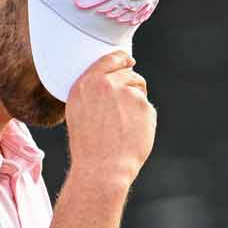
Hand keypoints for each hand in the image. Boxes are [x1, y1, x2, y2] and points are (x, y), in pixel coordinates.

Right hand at [64, 51, 154, 188]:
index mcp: (85, 84)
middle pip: (129, 73)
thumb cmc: (88, 147)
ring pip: (140, 91)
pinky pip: (148, 109)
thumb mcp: (79, 113)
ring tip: (124, 128)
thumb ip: (93, 93)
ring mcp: (126, 93)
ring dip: (137, 104)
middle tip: (127, 110)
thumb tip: (113, 81)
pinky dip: (144, 121)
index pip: (109, 59)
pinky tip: (132, 135)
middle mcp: (104, 84)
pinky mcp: (143, 105)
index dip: (122, 59)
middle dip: (132, 86)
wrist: (101, 168)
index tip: (129, 61)